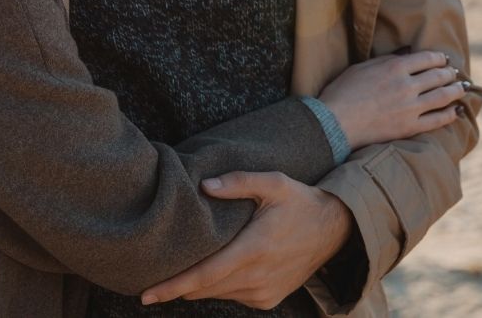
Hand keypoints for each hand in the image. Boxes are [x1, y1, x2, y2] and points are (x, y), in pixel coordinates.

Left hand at [140, 172, 351, 309]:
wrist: (334, 229)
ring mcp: (264, 292)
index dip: (173, 286)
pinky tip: (217, 269)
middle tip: (151, 281)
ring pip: (217, 294)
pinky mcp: (269, 299)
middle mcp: (258, 277)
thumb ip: (238, 182)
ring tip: (180, 272)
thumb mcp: (273, 182)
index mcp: (254, 249)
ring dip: (198, 286)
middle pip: (205, 289)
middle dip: (177, 287)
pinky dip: (220, 286)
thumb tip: (204, 186)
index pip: (203, 275)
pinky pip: (233, 296)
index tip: (147, 294)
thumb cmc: (300, 201)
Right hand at [318, 50, 468, 148]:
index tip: (444, 60)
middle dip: (450, 73)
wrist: (335, 123)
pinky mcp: (409, 127)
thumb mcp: (362, 67)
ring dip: (455, 90)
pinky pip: (437, 120)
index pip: (427, 59)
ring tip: (461, 88)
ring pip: (443, 96)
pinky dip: (450, 114)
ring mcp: (410, 108)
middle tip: (455, 73)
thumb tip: (406, 53)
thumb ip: (387, 60)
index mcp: (395, 68)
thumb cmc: (342, 91)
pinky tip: (456, 111)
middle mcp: (407, 86)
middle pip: (438, 76)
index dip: (439, 58)